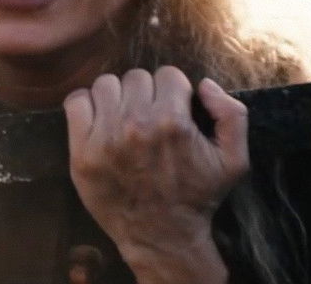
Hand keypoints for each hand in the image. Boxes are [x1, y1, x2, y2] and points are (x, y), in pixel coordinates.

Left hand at [62, 67, 248, 283]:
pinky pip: (76, 102)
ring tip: (124, 119)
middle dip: (145, 94)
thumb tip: (204, 84)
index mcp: (172, 122)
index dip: (173, 92)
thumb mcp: (234, 160)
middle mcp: (136, 124)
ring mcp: (104, 137)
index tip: (172, 110)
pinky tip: (99, 120)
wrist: (161, 237)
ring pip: (105, 84)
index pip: (168, 75)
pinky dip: (86, 105)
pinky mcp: (81, 150)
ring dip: (116, 98)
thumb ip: (232, 114)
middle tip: (148, 117)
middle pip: (135, 77)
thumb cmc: (197, 196)